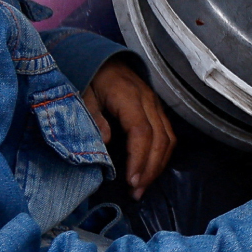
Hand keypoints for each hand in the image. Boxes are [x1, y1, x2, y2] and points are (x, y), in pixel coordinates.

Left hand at [83, 59, 176, 197]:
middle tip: (137, 192)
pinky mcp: (157, 110)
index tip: (130, 181)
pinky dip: (162, 155)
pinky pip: (168, 134)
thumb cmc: (90, 78)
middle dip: (150, 169)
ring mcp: (156, 105)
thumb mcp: (83, 95)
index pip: (141, 132)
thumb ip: (93, 118)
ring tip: (143, 186)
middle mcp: (148, 101)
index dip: (139, 159)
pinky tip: (150, 170)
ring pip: (168, 139)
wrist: (103, 59)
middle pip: (160, 139)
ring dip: (158, 165)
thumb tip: (107, 143)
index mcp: (129, 97)